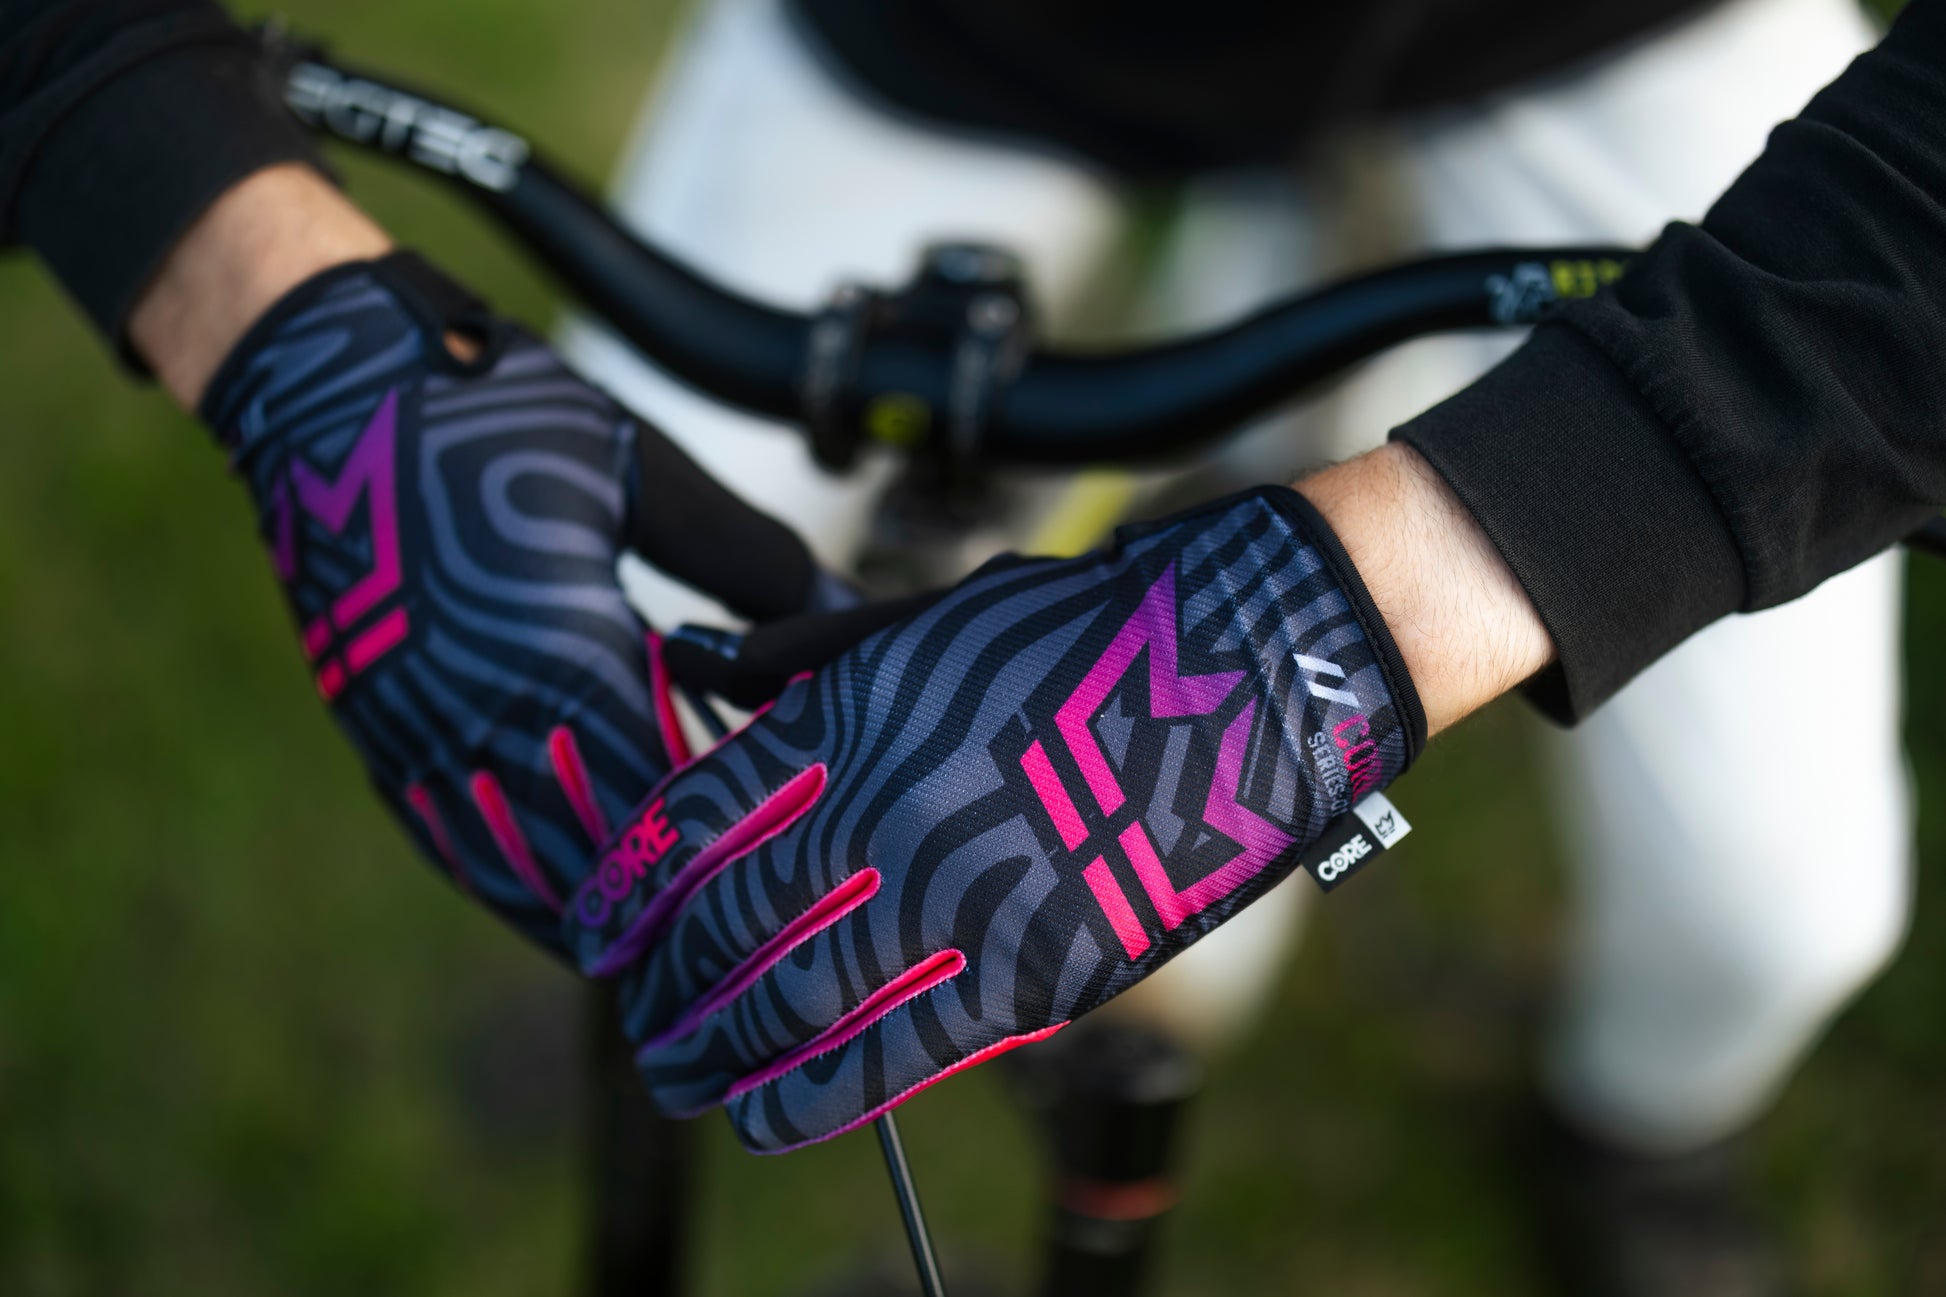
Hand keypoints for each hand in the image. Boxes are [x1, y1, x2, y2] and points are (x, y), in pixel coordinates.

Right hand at [199, 251, 828, 948]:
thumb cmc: (493, 410)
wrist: (322, 384)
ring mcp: (420, 736)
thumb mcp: (638, 469)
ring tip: (671, 960)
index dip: (734, 839)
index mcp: (562, 649)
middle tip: (757, 941)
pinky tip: (563, 915)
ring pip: (523, 872)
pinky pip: (454, 845)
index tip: (798, 870)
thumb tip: (847, 614)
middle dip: (677, 902)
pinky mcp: (378, 736)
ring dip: (599, 916)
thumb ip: (746, 556)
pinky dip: (516, 887)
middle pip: (601, 855)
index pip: (670, 788)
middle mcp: (484, 714)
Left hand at [565, 486, 1423, 1150]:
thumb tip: (713, 672)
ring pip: (794, 1003)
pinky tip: (766, 1114)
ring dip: (720, 1053)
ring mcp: (960, 894)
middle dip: (666, 989)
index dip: (635, 892)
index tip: (607, 931)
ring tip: (681, 1078)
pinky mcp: (1038, 967)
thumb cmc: (1090, 627)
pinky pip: (895, 1054)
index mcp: (855, 717)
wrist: (1252, 662)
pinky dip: (813, 1094)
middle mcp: (887, 809)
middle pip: (727, 927)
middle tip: (642, 1024)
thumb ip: (815, 662)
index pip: (696, 826)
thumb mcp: (934, 619)